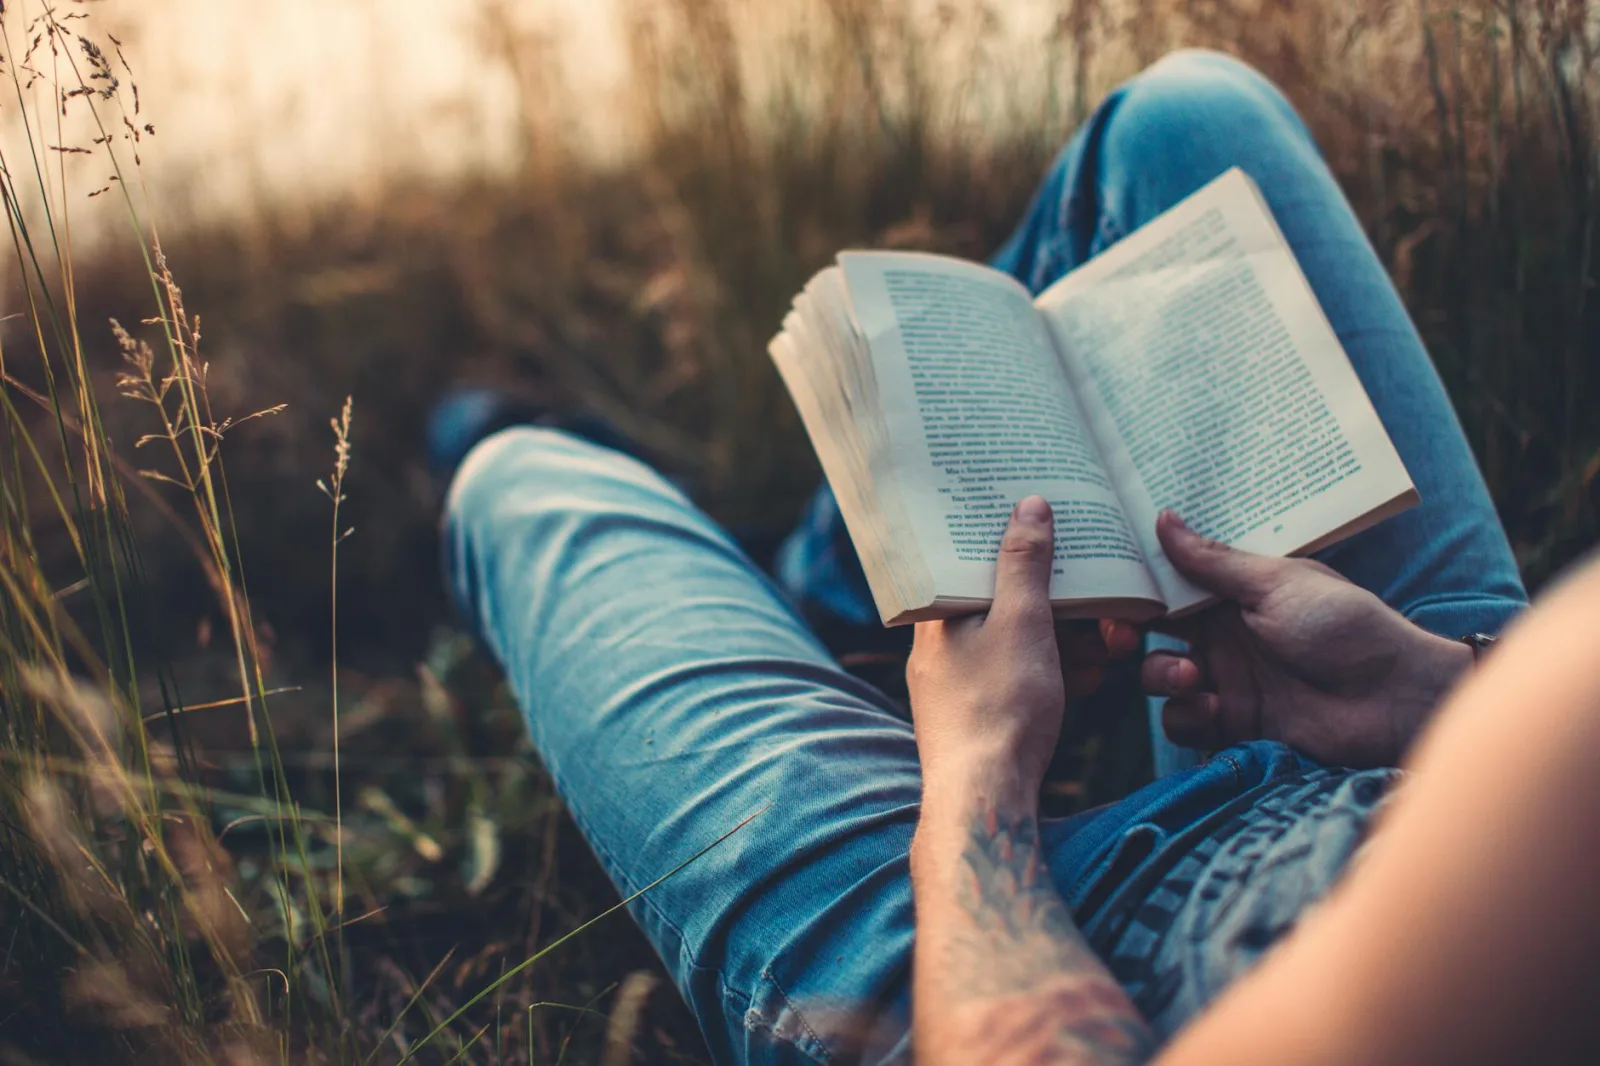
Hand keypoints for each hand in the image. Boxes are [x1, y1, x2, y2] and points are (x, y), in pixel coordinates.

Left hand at [908, 496, 1121, 798]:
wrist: (984, 801)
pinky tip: (1089, 680)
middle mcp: (938, 646)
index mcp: (935, 614)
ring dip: (1066, 640)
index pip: (968, 558)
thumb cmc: (998, 708)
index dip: (1011, 540)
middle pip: (1002, 602)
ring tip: (1111, 644)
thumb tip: (1029, 505)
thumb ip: (1026, 563)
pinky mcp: (978, 717)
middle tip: (1104, 602)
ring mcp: (956, 684)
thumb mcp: (1022, 622)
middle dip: (1060, 602)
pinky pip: (1019, 679)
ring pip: (1017, 644)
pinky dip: (1055, 674)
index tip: (1050, 529)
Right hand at [1145, 511, 1472, 767]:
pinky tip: (1215, 708)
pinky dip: (1188, 716)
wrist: (1394, 700)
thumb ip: (1213, 562)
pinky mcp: (1232, 724)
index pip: (1169, 583)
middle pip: (1152, 632)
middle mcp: (1222, 636)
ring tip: (1192, 676)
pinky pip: (1183, 722)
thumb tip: (1162, 518)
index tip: (1108, 583)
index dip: (1137, 583)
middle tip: (1124, 636)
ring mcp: (1225, 680)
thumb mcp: (1277, 583)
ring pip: (1158, 677)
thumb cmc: (1347, 627)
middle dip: (1131, 633)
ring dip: (1161, 675)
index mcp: (1232, 594)